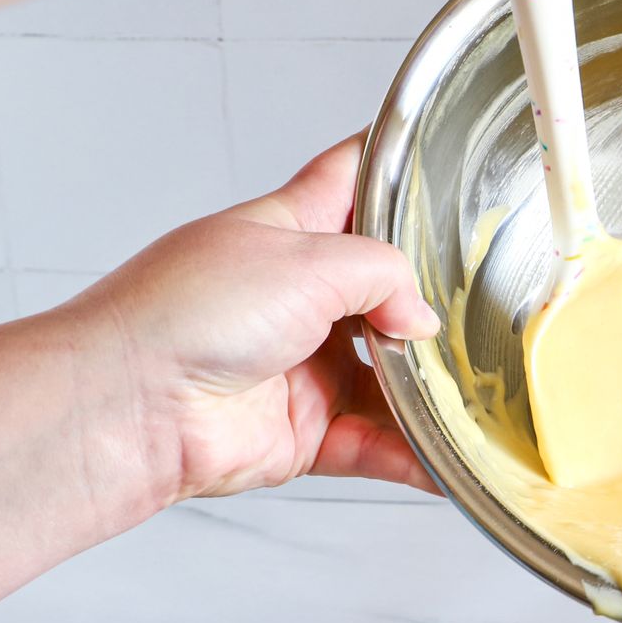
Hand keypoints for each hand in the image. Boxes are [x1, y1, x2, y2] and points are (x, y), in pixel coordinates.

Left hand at [0, 134, 440, 593]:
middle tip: (487, 306)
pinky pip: (374, 445)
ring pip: (389, 377)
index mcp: (288, 231)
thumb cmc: (187, 314)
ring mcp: (303, 366)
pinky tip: (448, 463)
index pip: (348, 181)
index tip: (442, 159)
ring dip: (430, 389)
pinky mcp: (304, 431)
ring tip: (483, 393)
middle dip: (432, 301)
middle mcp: (298, 298)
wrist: (134, 407)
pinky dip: (412, 457)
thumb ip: (385, 274)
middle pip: (384, 292)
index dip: (393, 166)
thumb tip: (421, 320)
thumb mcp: (306, 259)